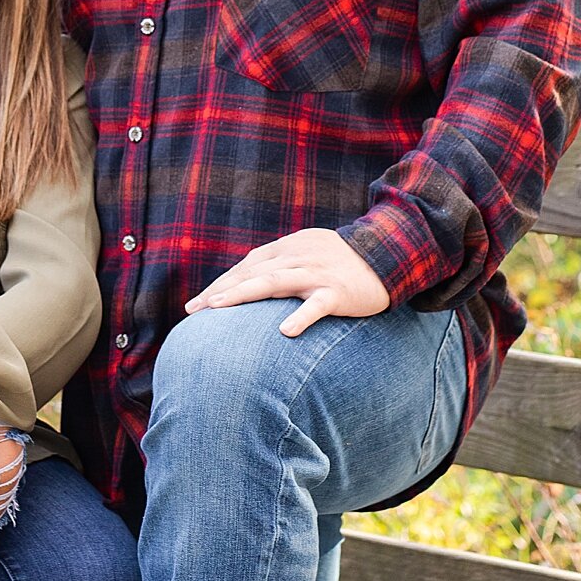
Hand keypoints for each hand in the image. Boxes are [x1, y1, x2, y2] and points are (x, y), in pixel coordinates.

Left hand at [184, 228, 389, 338]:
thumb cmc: (341, 262)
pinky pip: (317, 304)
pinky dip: (301, 316)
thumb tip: (249, 284)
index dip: (221, 284)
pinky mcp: (337, 291)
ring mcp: (316, 273)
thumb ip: (280, 266)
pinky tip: (285, 332)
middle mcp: (296, 257)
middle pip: (251, 273)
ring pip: (274, 282)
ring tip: (217, 308)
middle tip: (194, 309)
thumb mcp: (306, 255)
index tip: (197, 304)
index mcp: (287, 249)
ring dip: (243, 293)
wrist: (386, 255)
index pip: (246, 266)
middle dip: (220, 290)